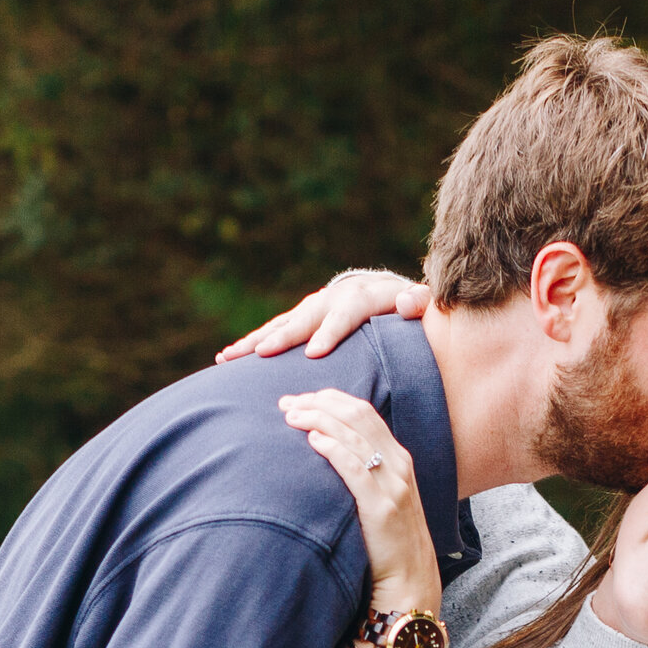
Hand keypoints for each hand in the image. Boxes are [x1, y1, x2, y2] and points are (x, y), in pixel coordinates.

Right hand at [215, 269, 429, 363]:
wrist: (389, 290)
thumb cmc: (409, 308)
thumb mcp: (420, 303)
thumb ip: (419, 302)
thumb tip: (408, 301)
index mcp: (364, 296)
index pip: (347, 314)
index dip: (332, 331)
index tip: (315, 352)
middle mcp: (333, 298)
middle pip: (306, 318)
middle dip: (283, 337)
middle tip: (261, 354)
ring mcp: (314, 306)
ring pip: (282, 324)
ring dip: (255, 340)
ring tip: (228, 357)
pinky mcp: (302, 317)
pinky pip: (274, 330)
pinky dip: (252, 342)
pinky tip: (226, 357)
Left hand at [280, 389, 443, 615]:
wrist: (409, 579)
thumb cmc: (386, 540)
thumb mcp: (381, 496)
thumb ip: (363, 471)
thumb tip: (325, 450)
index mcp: (398, 458)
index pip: (363, 411)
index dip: (328, 399)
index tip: (298, 400)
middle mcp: (399, 465)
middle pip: (357, 415)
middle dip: (318, 403)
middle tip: (287, 404)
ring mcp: (393, 485)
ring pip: (354, 436)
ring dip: (319, 420)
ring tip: (290, 416)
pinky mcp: (382, 507)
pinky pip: (356, 468)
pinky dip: (333, 449)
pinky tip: (312, 441)